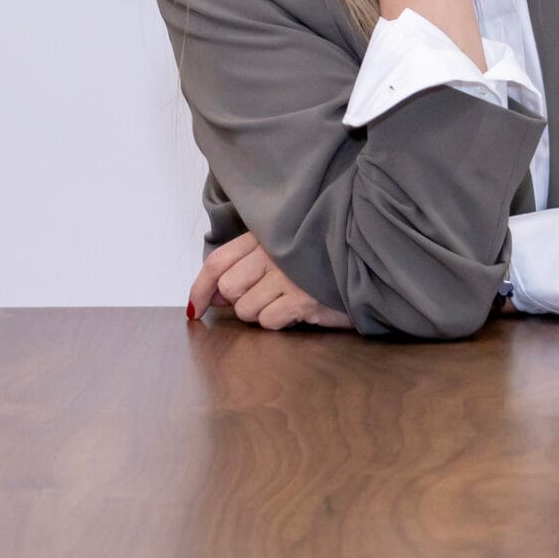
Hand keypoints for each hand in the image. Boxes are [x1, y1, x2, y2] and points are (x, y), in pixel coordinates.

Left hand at [188, 232, 354, 330]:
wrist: (363, 262)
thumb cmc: (316, 260)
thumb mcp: (279, 251)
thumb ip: (244, 266)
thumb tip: (212, 296)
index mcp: (263, 237)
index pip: (217, 262)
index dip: (200, 288)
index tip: (195, 309)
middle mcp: (272, 252)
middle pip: (229, 288)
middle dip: (238, 301)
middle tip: (260, 299)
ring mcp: (288, 275)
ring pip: (247, 308)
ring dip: (260, 313)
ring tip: (284, 301)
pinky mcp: (303, 298)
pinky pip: (269, 320)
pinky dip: (279, 320)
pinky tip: (297, 309)